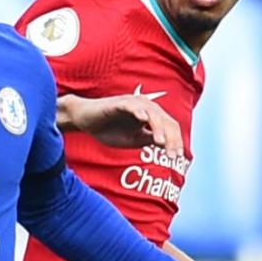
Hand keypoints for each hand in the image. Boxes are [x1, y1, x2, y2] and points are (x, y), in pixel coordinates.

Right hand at [58, 94, 183, 159]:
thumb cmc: (109, 129)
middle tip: (172, 155)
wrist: (85, 120)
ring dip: (159, 128)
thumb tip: (166, 146)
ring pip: (153, 114)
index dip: (175, 141)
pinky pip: (132, 106)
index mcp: (152, 116)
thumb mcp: (133, 140)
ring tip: (161, 143)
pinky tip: (143, 120)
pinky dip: (139, 111)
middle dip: (171, 138)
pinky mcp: (120, 102)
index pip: (170, 127)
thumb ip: (149, 140)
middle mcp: (146, 107)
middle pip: (166, 121)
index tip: (176, 157)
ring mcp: (134, 103)